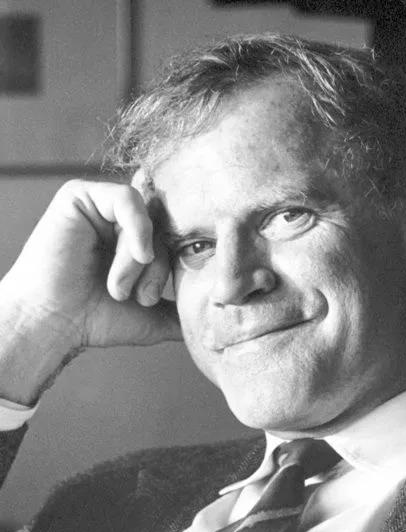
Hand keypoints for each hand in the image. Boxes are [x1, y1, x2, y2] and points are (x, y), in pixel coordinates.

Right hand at [0, 176, 181, 402]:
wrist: (55, 324)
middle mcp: (118, 221)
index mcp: (133, 241)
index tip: (181, 281)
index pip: (174, 232)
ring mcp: (100, 206)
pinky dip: (137, 230)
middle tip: (142, 298)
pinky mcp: (79, 195)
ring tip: (119, 289)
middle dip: (160, 267)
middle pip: (165, 226)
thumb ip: (180, 310)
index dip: (184, 252)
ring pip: (148, 217)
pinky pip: (127, 199)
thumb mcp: (152, 317)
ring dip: (141, 258)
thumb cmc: (95, 321)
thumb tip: (211, 315)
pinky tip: (137, 255)